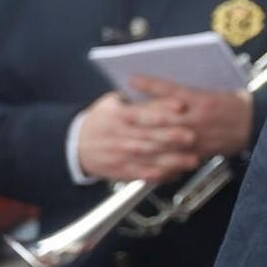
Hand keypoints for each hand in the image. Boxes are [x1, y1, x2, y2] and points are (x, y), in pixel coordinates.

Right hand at [76, 91, 200, 183]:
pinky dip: (160, 176)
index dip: (162, 109)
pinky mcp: (122, 171)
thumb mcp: (111, 103)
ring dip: (172, 160)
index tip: (182, 105)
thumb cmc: (99, 120)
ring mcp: (121, 155)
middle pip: (149, 136)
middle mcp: (120, 136)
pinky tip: (176, 174)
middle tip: (192, 136)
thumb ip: (134, 99)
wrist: (74, 146)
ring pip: (149, 158)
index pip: (143, 111)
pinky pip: (142, 174)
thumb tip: (157, 89)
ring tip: (192, 159)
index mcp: (119, 116)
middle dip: (171, 136)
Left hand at [130, 77, 254, 159]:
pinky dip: (158, 159)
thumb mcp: (216, 90)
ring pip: (165, 140)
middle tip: (119, 114)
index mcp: (203, 100)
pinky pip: (174, 158)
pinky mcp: (198, 153)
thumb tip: (163, 86)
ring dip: (143, 140)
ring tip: (125, 138)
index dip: (150, 86)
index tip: (132, 80)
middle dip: (139, 116)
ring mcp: (197, 138)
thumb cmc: (234, 104)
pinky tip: (144, 159)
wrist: (254, 126)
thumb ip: (191, 90)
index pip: (171, 91)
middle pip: (163, 118)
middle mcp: (198, 119)